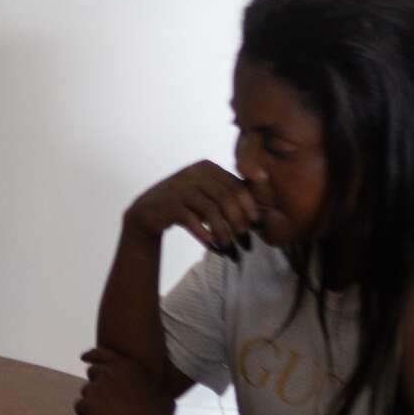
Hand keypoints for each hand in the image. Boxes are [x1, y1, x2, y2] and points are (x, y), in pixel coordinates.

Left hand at [75, 347, 175, 414]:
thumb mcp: (161, 392)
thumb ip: (149, 384)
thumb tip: (152, 388)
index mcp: (125, 365)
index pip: (102, 353)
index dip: (92, 355)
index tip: (84, 358)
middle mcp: (108, 372)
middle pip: (92, 373)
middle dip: (98, 385)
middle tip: (108, 402)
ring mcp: (96, 387)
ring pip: (87, 392)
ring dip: (94, 403)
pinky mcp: (88, 403)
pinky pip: (80, 407)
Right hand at [126, 161, 260, 256]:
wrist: (148, 212)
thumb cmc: (186, 205)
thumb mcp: (209, 195)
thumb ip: (232, 197)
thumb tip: (265, 213)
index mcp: (208, 167)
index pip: (238, 186)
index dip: (250, 208)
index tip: (255, 226)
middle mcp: (194, 172)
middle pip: (227, 198)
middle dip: (239, 223)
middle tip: (245, 241)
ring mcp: (180, 187)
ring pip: (212, 211)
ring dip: (224, 233)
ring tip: (229, 247)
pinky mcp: (169, 204)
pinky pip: (194, 221)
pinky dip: (206, 236)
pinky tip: (213, 247)